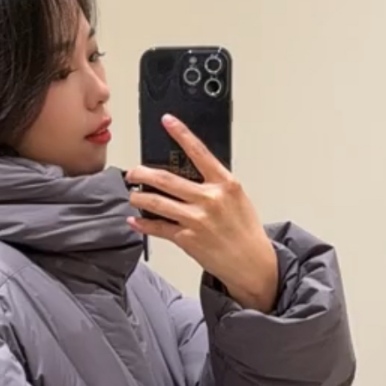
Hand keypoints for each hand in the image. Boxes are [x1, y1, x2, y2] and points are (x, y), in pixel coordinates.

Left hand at [126, 115, 279, 312]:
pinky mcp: (187, 239)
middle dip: (143, 173)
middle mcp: (209, 199)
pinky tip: (135, 221)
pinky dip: (143, 224)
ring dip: (139, 197)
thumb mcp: (237, 199)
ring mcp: (196, 220)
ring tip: (132, 194)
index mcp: (225, 184)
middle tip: (133, 172)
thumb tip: (189, 173)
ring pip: (157, 202)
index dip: (181, 134)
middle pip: (167, 179)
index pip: (199, 152)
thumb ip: (215, 184)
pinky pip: (158, 228)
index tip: (167, 122)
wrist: (252, 263)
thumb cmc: (245, 231)